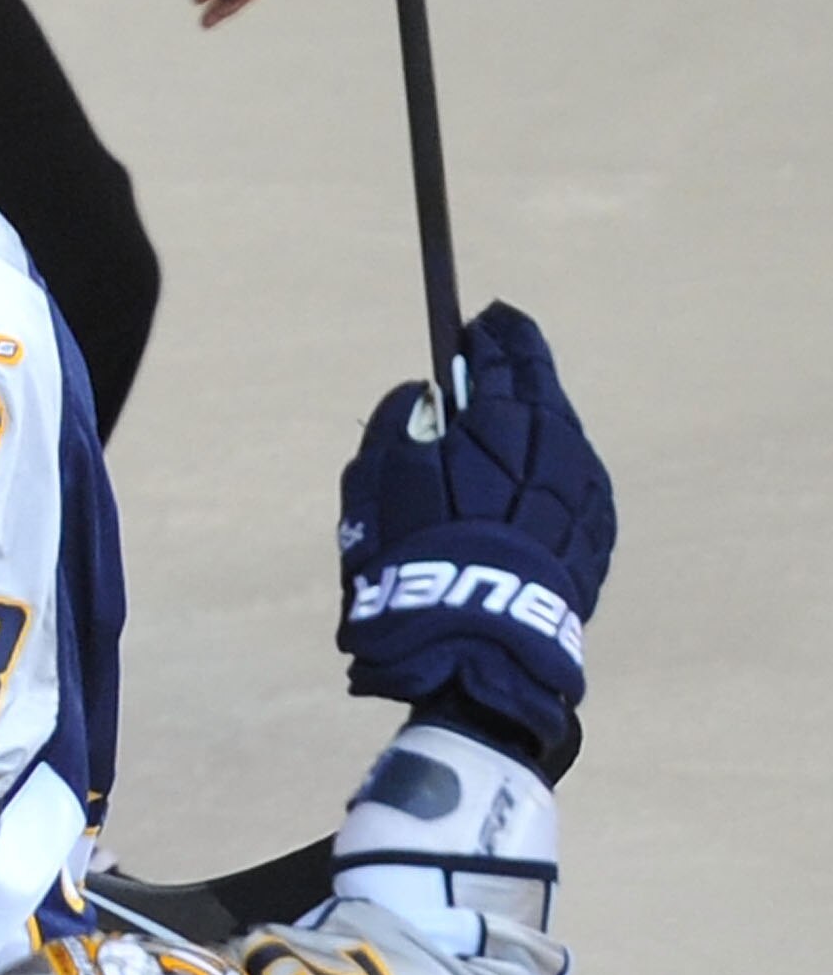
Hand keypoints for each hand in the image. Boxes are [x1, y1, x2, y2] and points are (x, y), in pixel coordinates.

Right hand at [337, 303, 615, 772]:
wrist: (477, 651)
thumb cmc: (416, 560)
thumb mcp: (377, 488)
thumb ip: (395, 426)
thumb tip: (421, 394)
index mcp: (508, 420)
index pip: (506, 354)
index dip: (491, 335)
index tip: (479, 323)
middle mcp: (561, 445)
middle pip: (543, 392)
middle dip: (517, 374)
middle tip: (494, 364)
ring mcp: (587, 494)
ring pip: (562, 439)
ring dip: (534, 429)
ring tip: (504, 436)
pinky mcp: (597, 539)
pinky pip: (571, 486)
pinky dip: (549, 475)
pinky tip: (526, 491)